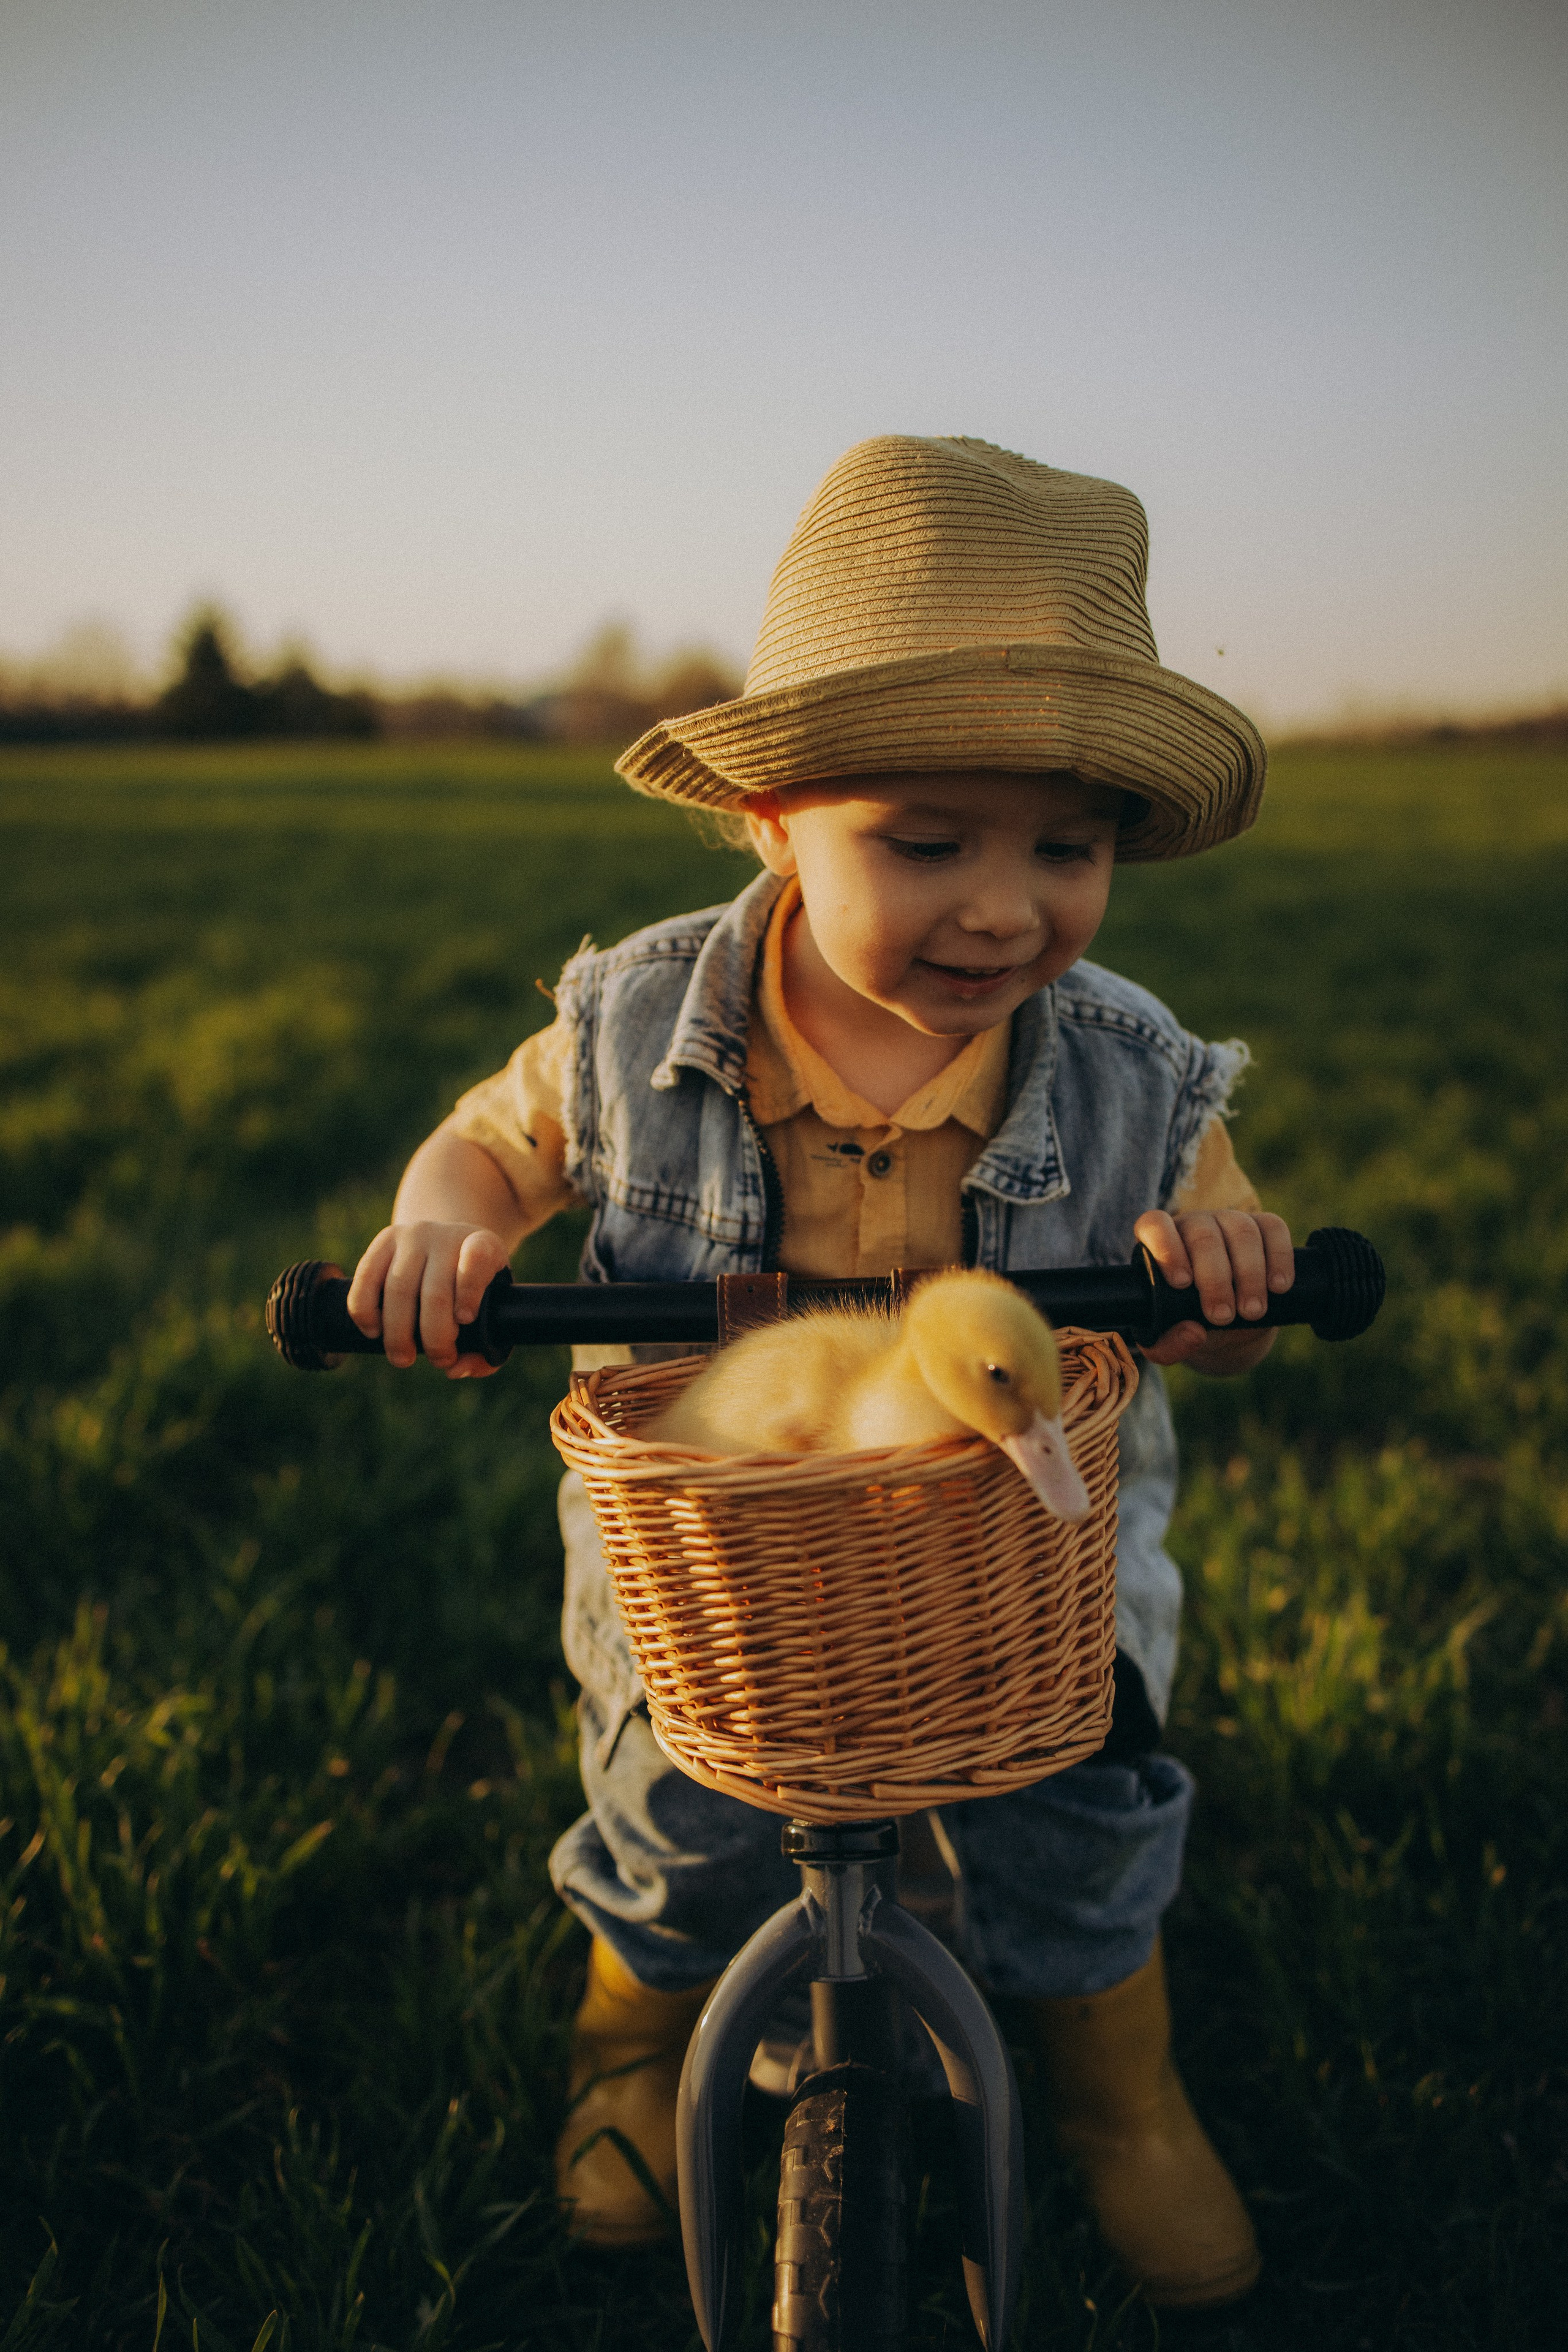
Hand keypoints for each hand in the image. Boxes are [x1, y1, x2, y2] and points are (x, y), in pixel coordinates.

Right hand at [346, 1221, 510, 1376]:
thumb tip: (454, 1369)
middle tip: (438, 1360)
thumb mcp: (491, 1312)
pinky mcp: (383, 1241)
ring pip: (398, 1289)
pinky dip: (365, 1311)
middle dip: (435, 1337)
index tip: (465, 1320)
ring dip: (398, 1334)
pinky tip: (374, 1332)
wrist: (445, 1245)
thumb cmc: (471, 1291)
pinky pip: (366, 1278)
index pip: (477, 1260)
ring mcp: (413, 1235)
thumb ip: (485, 1352)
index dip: (470, 1291)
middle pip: (436, 1291)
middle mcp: (447, 1236)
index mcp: (484, 1246)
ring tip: (403, 1358)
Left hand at [1133, 1207, 1293, 1374]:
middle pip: (1204, 1235)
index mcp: (1157, 1243)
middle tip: (1222, 1317)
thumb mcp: (1167, 1343)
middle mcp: (1192, 1225)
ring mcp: (1228, 1221)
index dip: (1167, 1250)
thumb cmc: (1187, 1324)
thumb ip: (1168, 1345)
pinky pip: (1274, 1228)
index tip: (1182, 1283)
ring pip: (1241, 1230)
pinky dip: (1279, 1257)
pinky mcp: (1262, 1226)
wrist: (1225, 1324)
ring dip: (1249, 1273)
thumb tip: (1193, 1332)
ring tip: (1252, 1311)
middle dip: (1215, 1278)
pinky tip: (1278, 1287)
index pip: (1155, 1225)